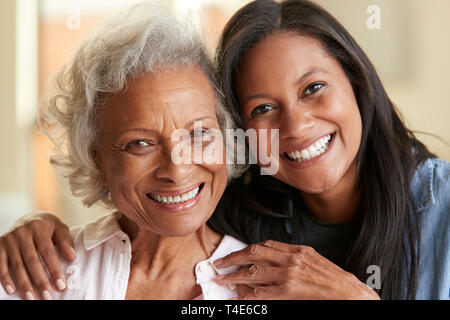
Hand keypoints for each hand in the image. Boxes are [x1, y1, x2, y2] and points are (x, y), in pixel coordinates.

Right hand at [0, 211, 75, 299]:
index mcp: (38, 226)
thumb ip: (65, 241)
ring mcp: (9, 240)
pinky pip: (1, 265)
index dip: (54, 269)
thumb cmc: (47, 226)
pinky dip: (5, 278)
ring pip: (17, 265)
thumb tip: (72, 257)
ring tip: (32, 298)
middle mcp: (22, 232)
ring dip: (24, 284)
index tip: (61, 285)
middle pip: (32, 261)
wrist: (27, 217)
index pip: (48, 252)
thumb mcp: (59, 227)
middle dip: (40, 280)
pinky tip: (12, 290)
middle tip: (47, 296)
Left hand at [214, 240, 379, 299]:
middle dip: (233, 259)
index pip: (264, 245)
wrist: (351, 294)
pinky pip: (262, 292)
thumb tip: (271, 260)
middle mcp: (291, 259)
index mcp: (297, 250)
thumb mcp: (314, 260)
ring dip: (234, 276)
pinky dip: (247, 294)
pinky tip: (239, 295)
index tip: (235, 254)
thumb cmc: (334, 280)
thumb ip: (293, 257)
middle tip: (219, 264)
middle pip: (254, 254)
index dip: (246, 249)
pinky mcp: (288, 291)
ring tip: (222, 279)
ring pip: (253, 272)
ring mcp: (289, 275)